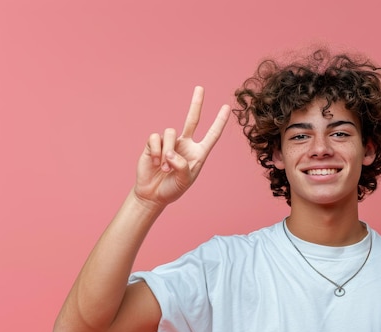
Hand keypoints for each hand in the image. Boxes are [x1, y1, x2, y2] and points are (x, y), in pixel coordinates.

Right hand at [133, 86, 230, 207]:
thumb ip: (182, 166)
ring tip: (164, 168)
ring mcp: (170, 143)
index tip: (227, 108)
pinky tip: (154, 162)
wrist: (153, 194)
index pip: (212, 135)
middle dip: (196, 103)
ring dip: (167, 152)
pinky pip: (156, 138)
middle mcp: (185, 144)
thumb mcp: (184, 181)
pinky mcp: (153, 144)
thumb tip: (172, 152)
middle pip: (192, 119)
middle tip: (200, 87)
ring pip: (170, 132)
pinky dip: (156, 150)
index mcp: (198, 153)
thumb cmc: (172, 189)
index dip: (219, 122)